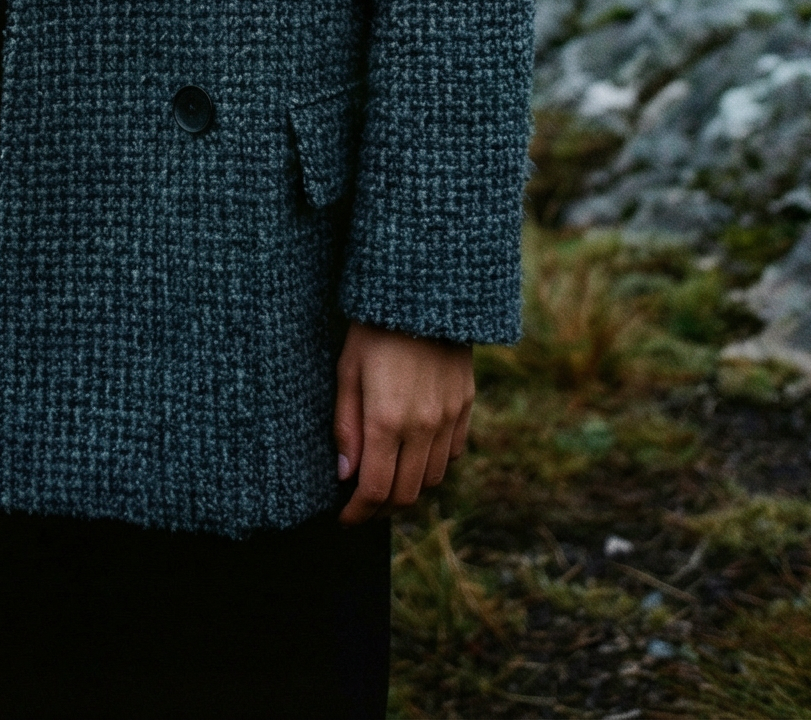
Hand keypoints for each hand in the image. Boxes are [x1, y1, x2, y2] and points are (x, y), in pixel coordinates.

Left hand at [333, 323, 473, 523]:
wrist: (424, 291)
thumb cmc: (373, 328)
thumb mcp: (347, 370)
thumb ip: (345, 426)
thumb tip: (345, 475)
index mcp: (387, 420)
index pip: (375, 490)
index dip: (358, 513)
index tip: (344, 519)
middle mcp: (423, 426)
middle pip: (406, 494)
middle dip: (381, 509)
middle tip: (361, 506)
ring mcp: (450, 418)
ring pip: (432, 480)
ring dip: (408, 489)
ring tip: (386, 480)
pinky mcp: (466, 406)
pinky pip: (452, 454)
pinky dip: (433, 466)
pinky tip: (414, 454)